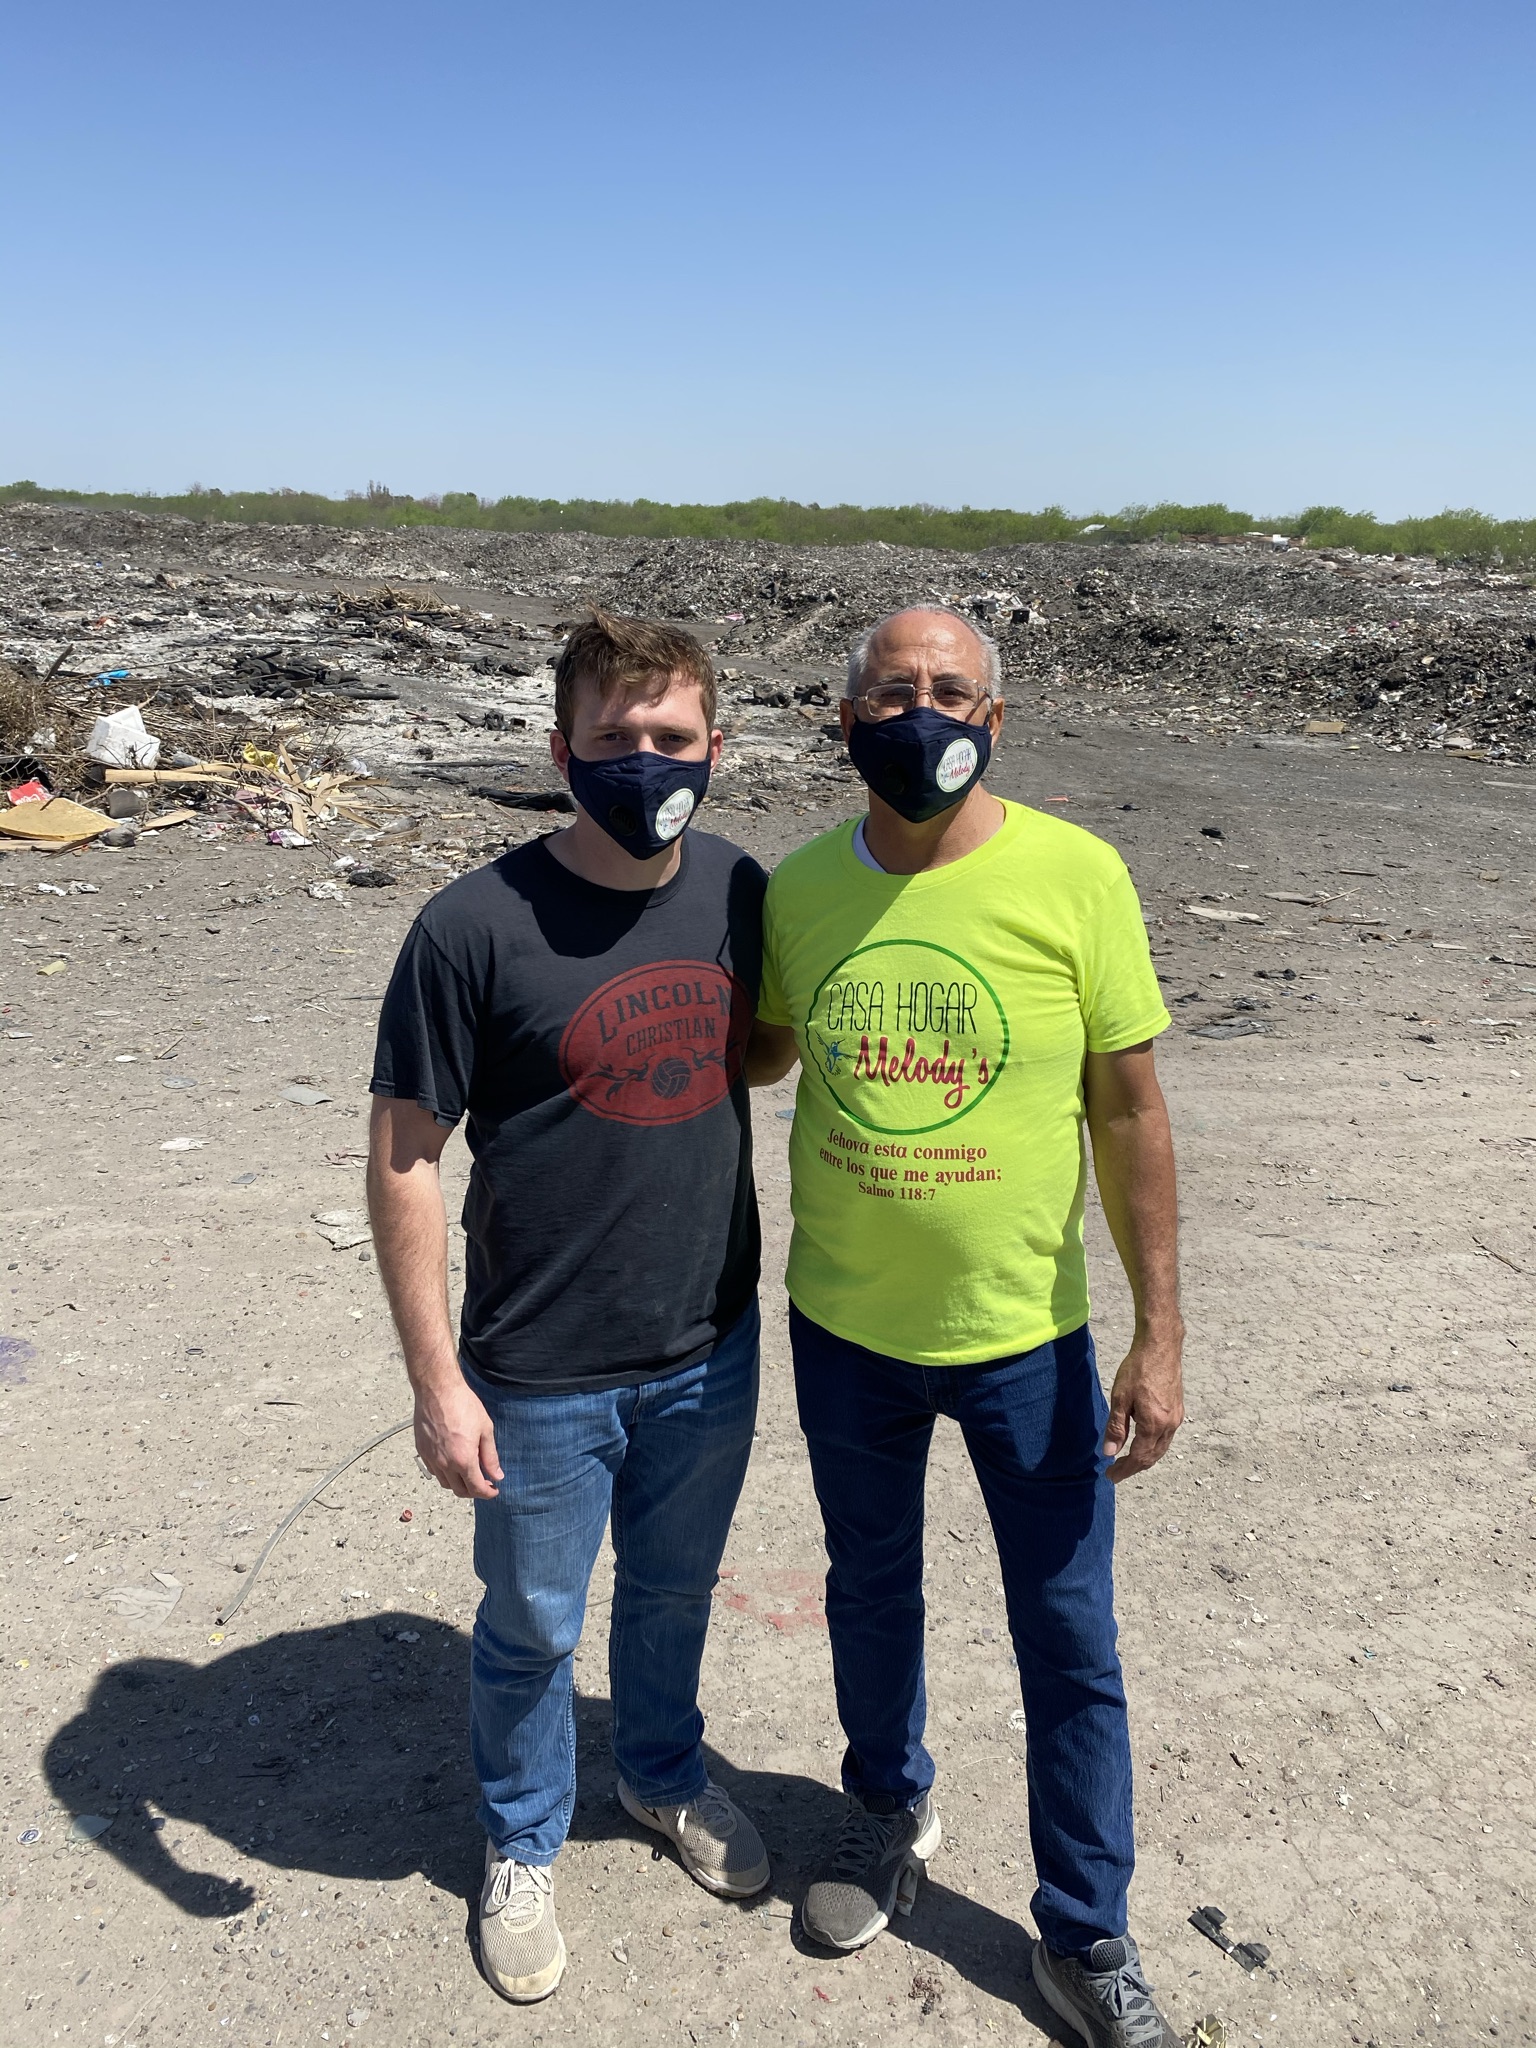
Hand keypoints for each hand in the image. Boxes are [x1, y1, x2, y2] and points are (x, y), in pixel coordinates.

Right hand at [413, 1375, 503, 1499]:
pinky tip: (453, 1462)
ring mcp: (431, 1458)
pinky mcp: (422, 1450)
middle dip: (474, 1491)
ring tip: (468, 1472)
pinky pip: (434, 1471)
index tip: (494, 1490)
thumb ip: (491, 1456)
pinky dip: (445, 1474)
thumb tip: (497, 1475)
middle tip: (484, 1482)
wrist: (437, 1390)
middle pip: (459, 1490)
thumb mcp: (485, 1429)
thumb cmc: (463, 1404)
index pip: (476, 1488)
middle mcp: (445, 1463)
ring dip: (458, 1484)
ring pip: (445, 1483)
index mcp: (463, 1459)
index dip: (488, 1493)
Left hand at [1103, 1327, 1183, 1481]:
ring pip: (1161, 1447)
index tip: (1111, 1476)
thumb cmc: (1138, 1368)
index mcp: (1154, 1424)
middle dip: (1134, 1467)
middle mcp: (1169, 1424)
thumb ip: (1116, 1427)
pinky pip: (1166, 1436)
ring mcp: (1176, 1417)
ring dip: (1144, 1458)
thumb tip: (1109, 1452)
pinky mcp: (1177, 1409)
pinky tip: (1142, 1442)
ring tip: (1127, 1462)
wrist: (1161, 1346)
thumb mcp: (1120, 1398)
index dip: (1125, 1469)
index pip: (1139, 1457)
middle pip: (1152, 1456)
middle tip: (1116, 1472)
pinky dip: (1153, 1446)